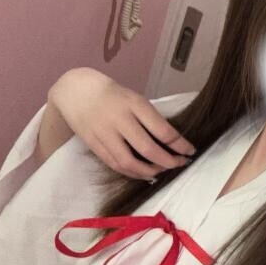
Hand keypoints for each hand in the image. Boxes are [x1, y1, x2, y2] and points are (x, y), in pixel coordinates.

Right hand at [49, 67, 196, 180]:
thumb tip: (170, 141)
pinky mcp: (94, 146)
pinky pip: (116, 165)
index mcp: (133, 104)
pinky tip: (144, 173)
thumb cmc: (111, 94)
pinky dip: (133, 173)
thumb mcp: (134, 98)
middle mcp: (119, 120)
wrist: (74, 91)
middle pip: (148, 149)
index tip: (191, 150)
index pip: (162, 129)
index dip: (180, 144)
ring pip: (130, 163)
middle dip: (168, 161)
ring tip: (163, 170)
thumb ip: (149, 117)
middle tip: (180, 163)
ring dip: (151, 171)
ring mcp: (105, 134)